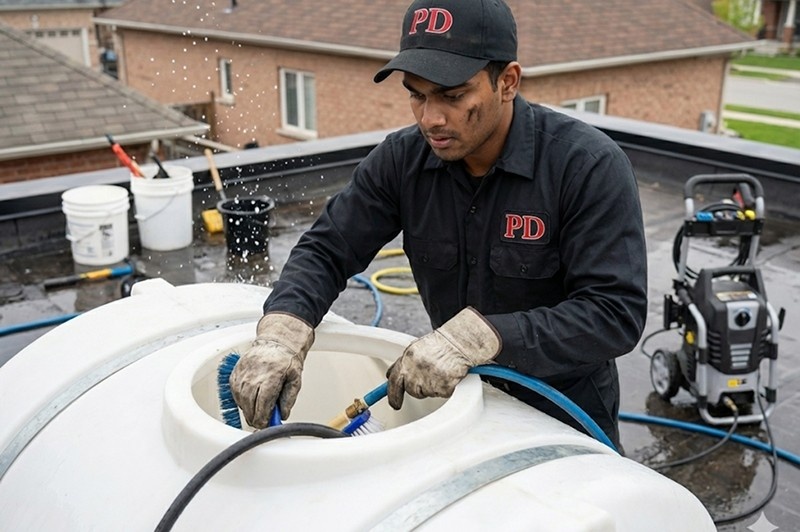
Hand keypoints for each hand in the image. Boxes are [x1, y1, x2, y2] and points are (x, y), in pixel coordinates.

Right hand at [230, 312, 313, 427]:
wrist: (276, 341)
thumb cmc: (286, 359)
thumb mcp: (295, 379)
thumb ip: (289, 399)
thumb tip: (282, 415)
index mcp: (271, 377)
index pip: (262, 406)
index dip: (263, 420)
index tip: (266, 425)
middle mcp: (254, 376)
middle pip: (249, 406)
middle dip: (255, 418)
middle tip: (261, 423)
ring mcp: (243, 374)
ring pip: (240, 401)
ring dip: (247, 411)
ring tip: (256, 413)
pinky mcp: (236, 373)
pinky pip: (235, 393)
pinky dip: (241, 401)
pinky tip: (249, 402)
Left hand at [386, 307, 500, 408]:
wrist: (459, 342)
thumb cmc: (440, 345)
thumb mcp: (416, 349)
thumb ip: (404, 363)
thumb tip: (391, 376)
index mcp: (407, 359)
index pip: (394, 381)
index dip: (393, 395)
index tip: (394, 403)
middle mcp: (416, 370)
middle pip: (411, 390)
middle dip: (417, 388)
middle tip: (427, 382)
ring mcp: (429, 379)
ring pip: (426, 393)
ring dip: (431, 387)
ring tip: (439, 372)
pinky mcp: (443, 387)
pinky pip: (441, 394)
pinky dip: (444, 388)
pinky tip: (447, 375)